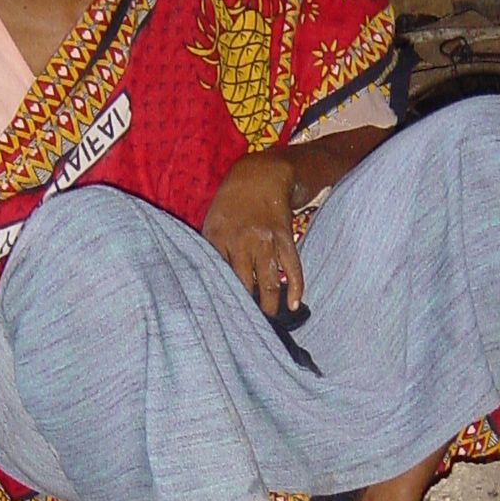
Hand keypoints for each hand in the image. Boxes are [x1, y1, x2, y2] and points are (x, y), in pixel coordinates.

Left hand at [201, 152, 302, 317]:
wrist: (261, 173)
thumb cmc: (231, 201)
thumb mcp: (212, 219)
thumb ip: (210, 248)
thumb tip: (204, 278)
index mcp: (217, 237)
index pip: (217, 275)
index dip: (219, 298)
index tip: (220, 317)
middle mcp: (241, 240)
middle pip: (243, 283)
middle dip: (244, 306)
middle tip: (245, 326)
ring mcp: (265, 239)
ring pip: (268, 279)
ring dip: (269, 303)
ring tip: (268, 321)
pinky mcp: (285, 237)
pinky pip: (292, 266)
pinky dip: (295, 286)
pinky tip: (294, 304)